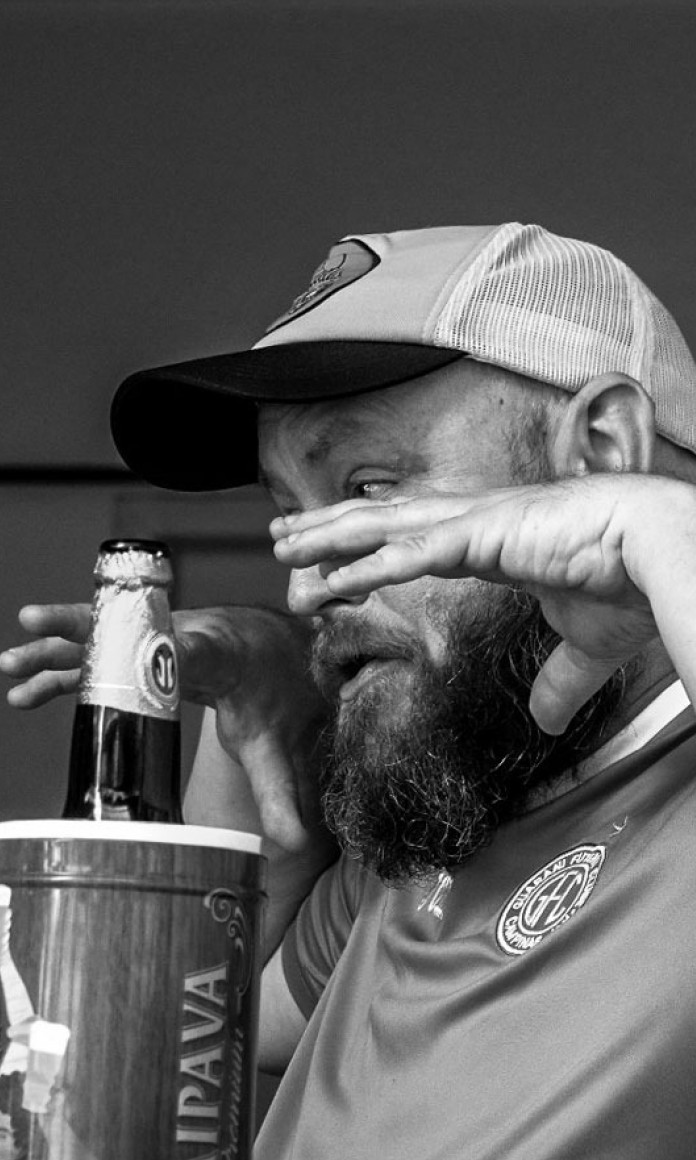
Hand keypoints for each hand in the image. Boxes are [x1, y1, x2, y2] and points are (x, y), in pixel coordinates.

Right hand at [0, 604, 328, 850]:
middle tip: (36, 623)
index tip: (138, 649)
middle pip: (128, 629)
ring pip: (101, 638)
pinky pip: (96, 658)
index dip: (164, 650)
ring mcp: (156, 641)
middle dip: (82, 628)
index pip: (191, 650)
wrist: (276, 653)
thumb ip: (279, 792)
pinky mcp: (141, 652)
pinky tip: (25, 689)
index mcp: (221, 654)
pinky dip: (63, 669)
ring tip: (9, 663)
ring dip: (55, 648)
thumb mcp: (277, 744)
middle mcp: (182, 637)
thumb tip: (294, 844)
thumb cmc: (273, 693)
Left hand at [271, 474, 693, 733]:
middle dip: (327, 531)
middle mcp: (471, 523)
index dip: (366, 547)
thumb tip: (544, 719)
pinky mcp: (483, 534)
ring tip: (283, 544)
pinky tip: (332, 575)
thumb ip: (558, 682)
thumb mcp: (583, 646)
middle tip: (281, 539)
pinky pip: (412, 552)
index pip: (409, 540)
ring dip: (328, 538)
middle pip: (380, 524)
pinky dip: (368, 564)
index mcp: (488, 540)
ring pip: (381, 528)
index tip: (331, 558)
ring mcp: (474, 523)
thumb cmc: (628, 583)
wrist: (660, 551)